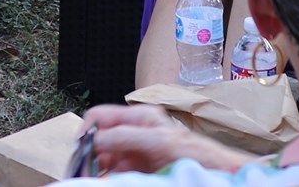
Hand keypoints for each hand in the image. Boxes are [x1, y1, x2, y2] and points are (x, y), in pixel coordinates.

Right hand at [82, 104, 254, 175]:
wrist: (219, 175)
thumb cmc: (198, 154)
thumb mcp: (160, 141)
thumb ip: (127, 136)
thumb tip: (96, 138)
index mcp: (138, 118)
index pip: (99, 117)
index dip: (85, 132)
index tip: (78, 150)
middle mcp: (134, 134)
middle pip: (98, 141)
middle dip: (86, 156)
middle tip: (79, 172)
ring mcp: (135, 155)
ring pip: (103, 161)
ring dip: (94, 170)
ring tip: (89, 179)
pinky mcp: (138, 173)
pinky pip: (114, 175)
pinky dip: (107, 179)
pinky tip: (104, 182)